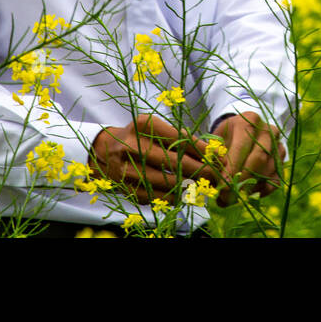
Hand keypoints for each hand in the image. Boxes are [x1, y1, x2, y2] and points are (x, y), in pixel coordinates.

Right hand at [88, 114, 219, 203]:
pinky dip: (175, 196)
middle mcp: (133, 146)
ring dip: (190, 185)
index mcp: (143, 124)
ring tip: (204, 184)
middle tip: (217, 175)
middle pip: (175, 162)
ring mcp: (128, 169)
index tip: (218, 157)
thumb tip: (209, 152)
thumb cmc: (138, 136)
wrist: (103, 151)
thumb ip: (178, 135)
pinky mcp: (127, 188)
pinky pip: (157, 196)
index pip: (179, 138)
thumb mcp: (153, 126)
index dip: (201, 150)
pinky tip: (185, 193)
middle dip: (200, 170)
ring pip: (168, 182)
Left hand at [212, 111, 285, 206]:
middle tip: (227, 195)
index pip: (243, 145)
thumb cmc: (226, 138)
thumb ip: (215, 159)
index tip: (222, 184)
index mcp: (249, 121)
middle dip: (242, 179)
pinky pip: (274, 181)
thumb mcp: (216, 142)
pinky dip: (259, 191)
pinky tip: (244, 195)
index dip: (233, 167)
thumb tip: (218, 183)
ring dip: (249, 188)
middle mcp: (268, 131)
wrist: (241, 135)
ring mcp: (278, 146)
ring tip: (231, 198)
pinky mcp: (282, 162)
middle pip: (259, 157)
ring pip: (268, 171)